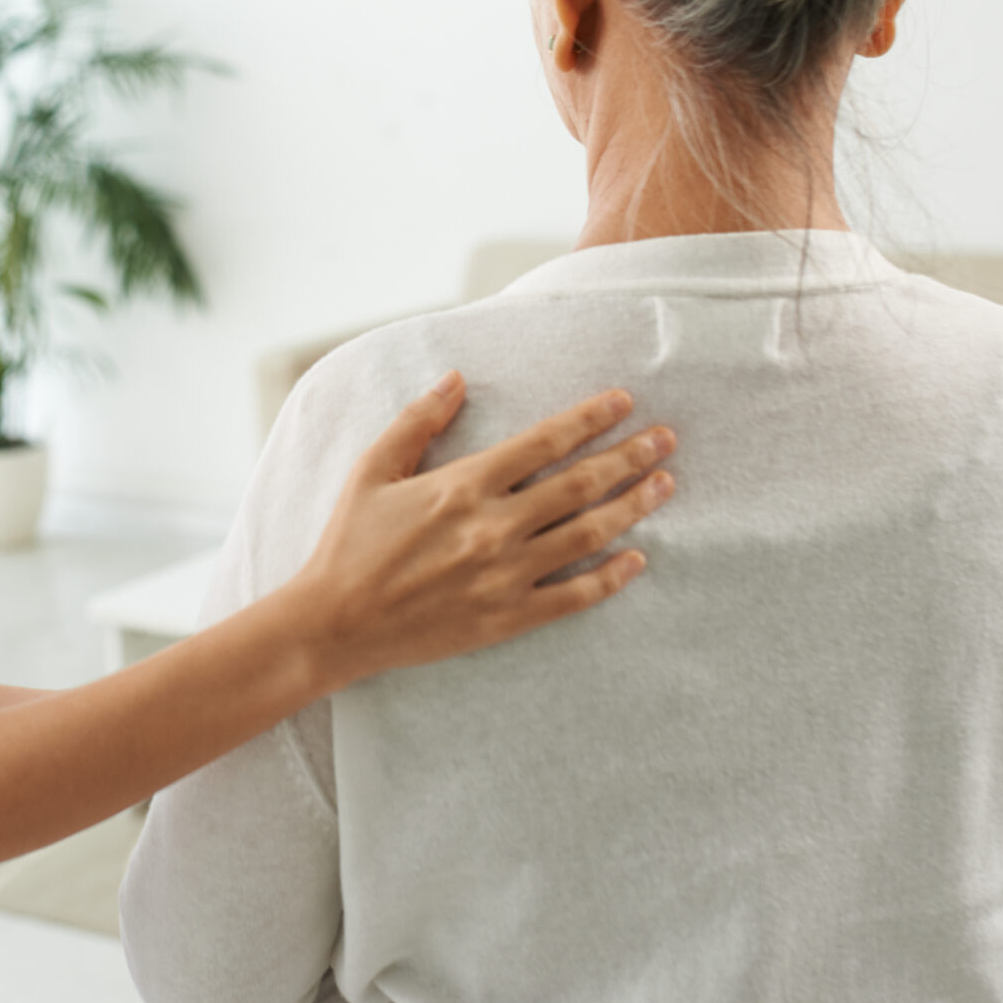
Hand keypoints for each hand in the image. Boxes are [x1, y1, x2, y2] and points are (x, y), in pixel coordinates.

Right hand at [279, 373, 672, 689]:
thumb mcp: (373, 469)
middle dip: (630, 456)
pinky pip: (573, 596)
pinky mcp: (507, 617)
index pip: (545, 442)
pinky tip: (637, 560)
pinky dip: (610, 578)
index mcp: (464, 484)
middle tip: (666, 438)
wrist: (335, 623)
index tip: (624, 401)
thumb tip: (456, 378)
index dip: (590, 418)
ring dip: (632, 507)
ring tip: (665, 484)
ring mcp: (505, 575)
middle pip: (580, 484)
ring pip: (588, 535)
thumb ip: (418, 421)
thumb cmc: (349, 542)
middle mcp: (493, 527)